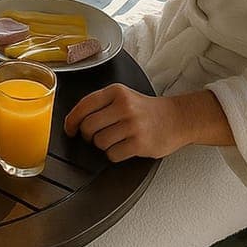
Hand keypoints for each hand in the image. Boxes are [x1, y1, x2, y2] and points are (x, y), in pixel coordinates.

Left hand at [64, 84, 183, 161]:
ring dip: (102, 145)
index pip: (84, 105)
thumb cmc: (146, 110)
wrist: (177, 118)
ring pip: (99, 142)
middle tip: (93, 136)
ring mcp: (132, 125)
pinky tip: (123, 147)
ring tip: (114, 140)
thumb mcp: (123, 96)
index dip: (72, 120)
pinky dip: (114, 154)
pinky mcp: (140, 143)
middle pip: (88, 126)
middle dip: (87, 135)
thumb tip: (75, 120)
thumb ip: (101, 104)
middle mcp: (124, 106)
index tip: (69, 129)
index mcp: (116, 92)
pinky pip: (113, 155)